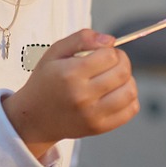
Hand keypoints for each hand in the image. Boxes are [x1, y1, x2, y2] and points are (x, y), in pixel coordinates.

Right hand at [2, 29, 138, 160]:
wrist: (34, 118)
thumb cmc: (47, 81)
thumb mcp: (55, 53)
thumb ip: (81, 38)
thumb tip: (110, 40)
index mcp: (69, 74)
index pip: (110, 56)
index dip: (111, 50)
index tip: (104, 53)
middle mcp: (81, 96)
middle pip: (122, 72)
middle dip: (122, 62)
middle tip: (112, 63)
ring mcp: (91, 115)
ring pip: (130, 91)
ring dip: (128, 80)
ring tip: (115, 78)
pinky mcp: (99, 128)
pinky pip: (130, 110)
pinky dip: (130, 98)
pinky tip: (116, 93)